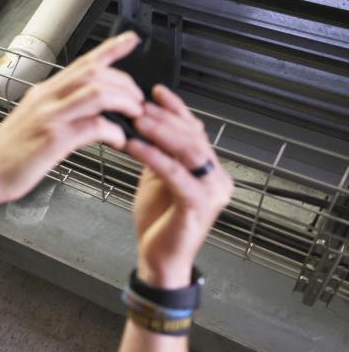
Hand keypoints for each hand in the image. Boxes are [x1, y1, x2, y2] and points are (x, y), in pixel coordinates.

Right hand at [0, 31, 143, 203]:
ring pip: (98, 93)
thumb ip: (56, 110)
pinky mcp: (53, 139)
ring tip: (133, 114)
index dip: (111, 48)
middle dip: (125, 82)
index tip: (131, 40)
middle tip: (137, 98)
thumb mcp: (30, 121)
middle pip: (95, 73)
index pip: (82, 62)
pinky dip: (113, 131)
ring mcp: (49, 117)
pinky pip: (93, 126)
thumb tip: (83, 109)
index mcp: (42, 93)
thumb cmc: (7, 156)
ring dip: (124, 101)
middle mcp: (46, 99)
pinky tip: (118, 140)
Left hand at [125, 85, 233, 286]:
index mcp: (209, 171)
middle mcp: (216, 179)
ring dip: (160, 132)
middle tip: (138, 105)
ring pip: (188, 151)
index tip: (156, 92)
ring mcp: (212, 192)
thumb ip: (159, 155)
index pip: (195, 131)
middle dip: (164, 118)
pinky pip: (175, 174)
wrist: (159, 260)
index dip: (176, 109)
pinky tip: (135, 146)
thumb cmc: (158, 222)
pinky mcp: (198, 206)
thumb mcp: (157, 180)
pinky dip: (154, 157)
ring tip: (137, 120)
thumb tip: (146, 125)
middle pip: (192, 137)